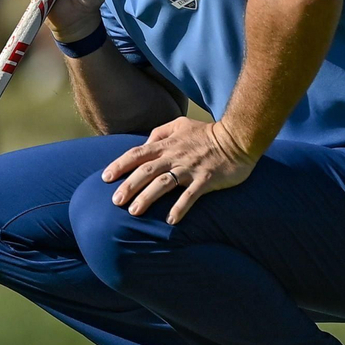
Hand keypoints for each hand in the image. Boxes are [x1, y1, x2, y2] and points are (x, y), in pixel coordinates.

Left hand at [100, 117, 256, 224]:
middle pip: (145, 171)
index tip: (105, 177)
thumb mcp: (181, 125)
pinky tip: (170, 220)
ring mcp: (190, 168)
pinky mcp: (207, 179)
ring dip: (147, 197)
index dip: (119, 165)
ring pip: (163, 183)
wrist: (238, 137)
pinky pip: (191, 195)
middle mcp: (174, 156)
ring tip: (134, 212)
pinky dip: (180, 207)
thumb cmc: (208, 133)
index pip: (137, 154)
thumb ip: (161, 132)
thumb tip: (145, 142)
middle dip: (128, 186)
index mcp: (166, 145)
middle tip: (115, 201)